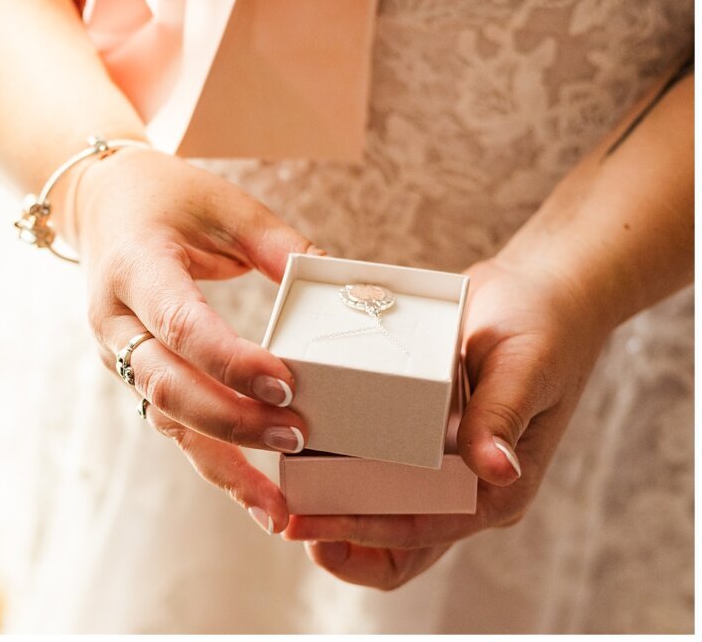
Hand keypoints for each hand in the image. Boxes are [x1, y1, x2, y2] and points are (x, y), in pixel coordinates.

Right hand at [75, 147, 321, 533]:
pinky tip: (253, 491)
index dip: (230, 361)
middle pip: (168, 386)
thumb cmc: (166, 197)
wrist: (102, 207)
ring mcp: (117, 354)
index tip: (287, 387)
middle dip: (232, 421)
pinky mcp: (133, 374)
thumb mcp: (221, 202)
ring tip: (276, 509)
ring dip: (221, 464)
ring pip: (166, 420)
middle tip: (297, 440)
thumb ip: (277, 242)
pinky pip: (172, 423)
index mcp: (134, 267)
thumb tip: (341, 285)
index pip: (180, 324)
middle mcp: (115, 321)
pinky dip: (212, 459)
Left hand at [283, 256, 611, 588]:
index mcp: (496, 489)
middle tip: (288, 521)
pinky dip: (338, 462)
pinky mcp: (420, 430)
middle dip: (340, 541)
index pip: (421, 532)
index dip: (363, 536)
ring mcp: (440, 460)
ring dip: (333, 504)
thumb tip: (498, 470)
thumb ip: (503, 416)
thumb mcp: (527, 367)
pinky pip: (373, 459)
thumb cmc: (547, 327)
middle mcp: (465, 485)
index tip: (312, 531)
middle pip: (395, 542)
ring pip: (378, 506)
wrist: (543, 289)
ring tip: (284, 486)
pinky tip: (300, 442)